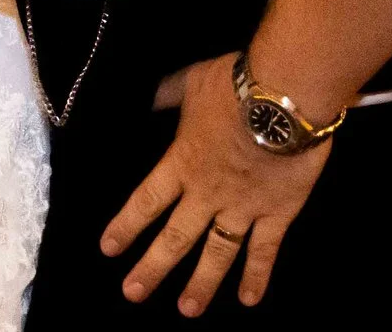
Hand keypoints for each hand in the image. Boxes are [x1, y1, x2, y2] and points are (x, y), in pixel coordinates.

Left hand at [103, 54, 332, 316]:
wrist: (283, 97)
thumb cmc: (234, 86)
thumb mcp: (190, 83)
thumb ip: (167, 94)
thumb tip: (147, 96)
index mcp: (182, 163)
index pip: (146, 201)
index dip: (126, 226)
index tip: (108, 249)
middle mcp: (206, 193)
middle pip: (175, 238)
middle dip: (152, 268)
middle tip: (134, 294)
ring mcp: (242, 207)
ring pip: (217, 253)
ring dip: (201, 284)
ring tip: (188, 310)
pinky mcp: (277, 212)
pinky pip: (265, 250)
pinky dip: (257, 276)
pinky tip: (249, 299)